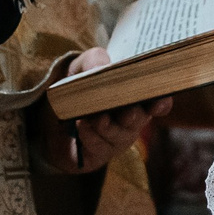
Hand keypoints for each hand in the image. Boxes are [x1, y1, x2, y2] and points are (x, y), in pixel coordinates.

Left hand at [32, 46, 170, 174]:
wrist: (51, 117)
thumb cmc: (78, 88)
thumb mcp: (83, 66)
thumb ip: (94, 59)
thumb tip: (102, 67)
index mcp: (135, 99)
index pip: (157, 103)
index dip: (161, 102)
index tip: (160, 100)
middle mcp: (130, 121)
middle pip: (137, 120)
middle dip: (132, 115)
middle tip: (126, 110)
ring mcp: (115, 140)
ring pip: (117, 136)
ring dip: (108, 126)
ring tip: (98, 117)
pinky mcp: (97, 154)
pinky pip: (98, 147)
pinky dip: (90, 135)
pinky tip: (82, 125)